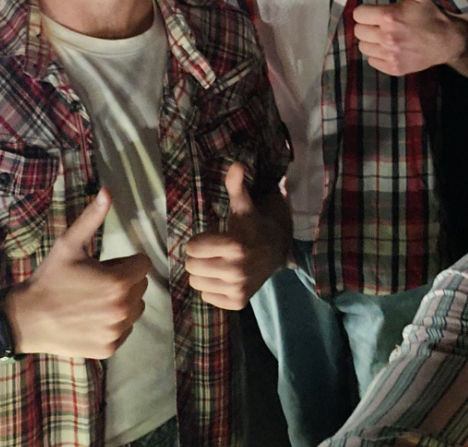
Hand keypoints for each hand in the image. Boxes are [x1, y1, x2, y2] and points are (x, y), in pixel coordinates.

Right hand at [5, 188, 151, 358]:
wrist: (26, 319)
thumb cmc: (49, 279)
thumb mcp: (69, 244)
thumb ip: (92, 218)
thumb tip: (107, 190)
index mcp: (119, 281)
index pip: (143, 264)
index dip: (125, 262)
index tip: (104, 266)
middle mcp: (124, 308)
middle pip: (141, 286)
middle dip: (124, 281)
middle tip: (95, 283)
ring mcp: (117, 331)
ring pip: (135, 309)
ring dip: (122, 303)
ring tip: (93, 301)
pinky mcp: (110, 348)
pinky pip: (124, 330)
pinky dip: (113, 325)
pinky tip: (91, 319)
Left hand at [184, 163, 287, 310]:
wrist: (276, 252)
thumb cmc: (253, 227)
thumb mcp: (244, 207)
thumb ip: (236, 187)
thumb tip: (235, 164)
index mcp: (236, 246)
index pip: (192, 247)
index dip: (199, 241)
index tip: (212, 237)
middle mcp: (237, 271)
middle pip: (191, 267)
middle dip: (198, 257)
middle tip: (212, 252)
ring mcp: (238, 289)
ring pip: (196, 283)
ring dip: (203, 273)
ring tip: (217, 264)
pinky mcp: (237, 302)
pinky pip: (206, 296)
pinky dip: (212, 288)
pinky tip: (225, 278)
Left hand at [352, 0, 465, 75]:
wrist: (447, 42)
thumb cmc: (430, 15)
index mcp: (390, 16)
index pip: (358, 15)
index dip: (365, 12)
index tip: (373, 13)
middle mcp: (387, 37)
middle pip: (359, 31)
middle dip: (367, 26)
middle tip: (379, 25)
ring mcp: (390, 55)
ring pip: (363, 47)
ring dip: (371, 41)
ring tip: (383, 37)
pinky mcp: (394, 68)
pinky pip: (372, 61)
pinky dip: (378, 56)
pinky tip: (389, 49)